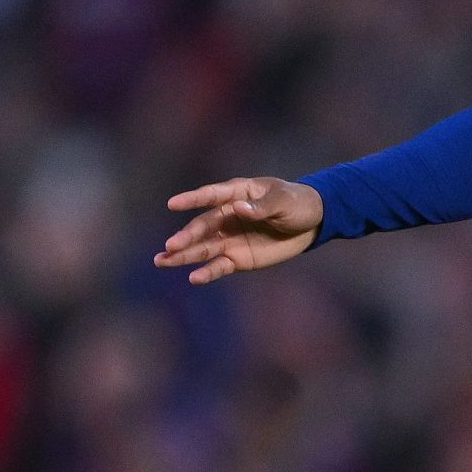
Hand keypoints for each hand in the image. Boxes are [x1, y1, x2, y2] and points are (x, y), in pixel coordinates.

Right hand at [155, 177, 322, 283]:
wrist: (310, 224)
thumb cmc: (296, 204)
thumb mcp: (284, 201)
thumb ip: (262, 206)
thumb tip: (239, 208)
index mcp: (237, 194)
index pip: (211, 196)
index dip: (193, 199)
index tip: (172, 204)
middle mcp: (227, 216)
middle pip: (202, 226)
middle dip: (186, 236)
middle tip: (170, 245)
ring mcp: (229, 238)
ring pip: (202, 247)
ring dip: (183, 255)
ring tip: (161, 261)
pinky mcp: (236, 257)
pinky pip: (218, 266)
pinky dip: (207, 272)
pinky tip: (193, 278)